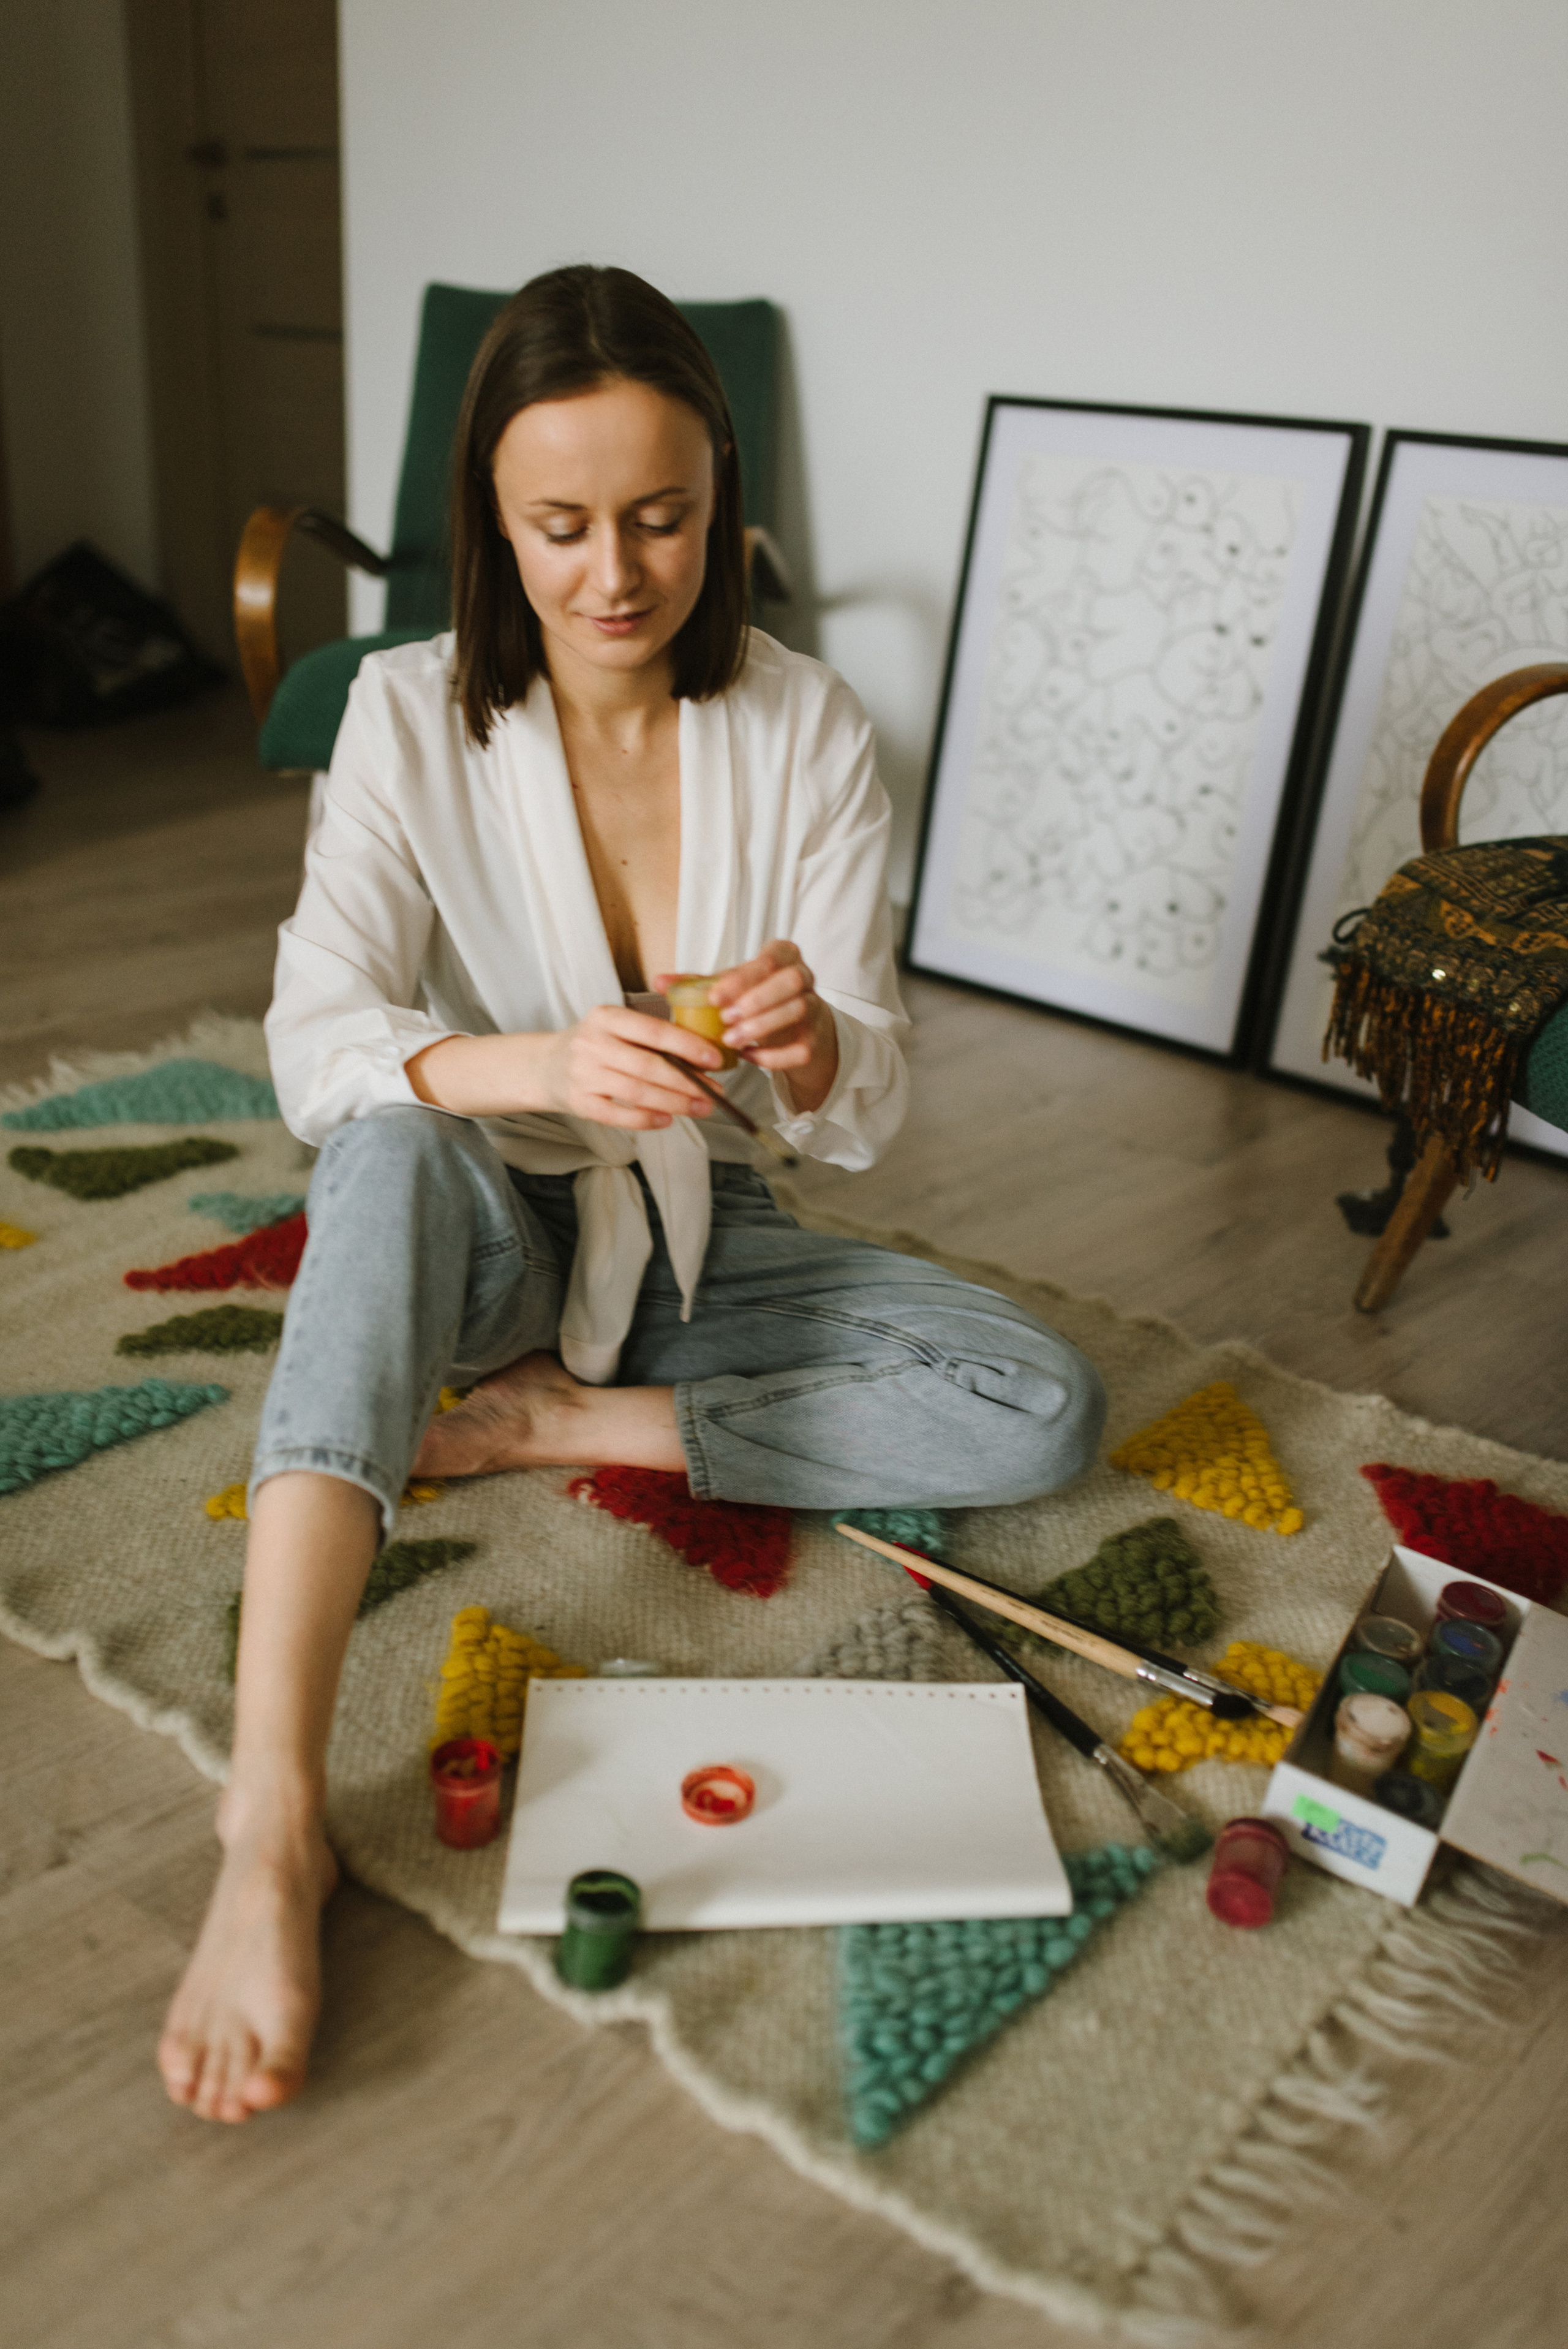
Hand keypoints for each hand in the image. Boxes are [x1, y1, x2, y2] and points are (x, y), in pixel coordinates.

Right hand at [406, 1010, 720, 1131]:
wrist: (543, 1065)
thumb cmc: (593, 1045)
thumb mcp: (615, 1026)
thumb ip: (651, 1034)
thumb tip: (703, 1054)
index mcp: (606, 1017)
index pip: (654, 1031)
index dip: (688, 1046)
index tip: (715, 1059)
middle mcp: (593, 1043)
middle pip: (649, 1066)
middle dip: (688, 1082)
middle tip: (715, 1093)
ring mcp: (584, 1074)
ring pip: (638, 1092)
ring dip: (675, 1103)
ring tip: (701, 1108)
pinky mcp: (578, 1102)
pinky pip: (618, 1115)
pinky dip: (646, 1120)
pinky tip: (667, 1120)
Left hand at [679, 941, 838, 1114]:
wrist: (792, 1028)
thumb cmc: (757, 998)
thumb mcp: (730, 986)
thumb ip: (696, 983)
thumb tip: (659, 981)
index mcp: (782, 956)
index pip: (768, 959)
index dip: (742, 978)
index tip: (715, 997)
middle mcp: (804, 977)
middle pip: (792, 980)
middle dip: (757, 1000)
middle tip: (726, 1019)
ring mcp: (814, 1008)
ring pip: (799, 1010)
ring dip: (762, 1026)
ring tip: (732, 1040)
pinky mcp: (814, 1040)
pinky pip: (801, 1048)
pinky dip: (773, 1057)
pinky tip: (750, 1057)